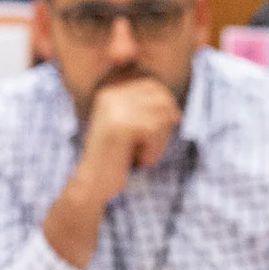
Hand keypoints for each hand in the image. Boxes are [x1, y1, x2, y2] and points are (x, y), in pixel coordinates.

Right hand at [71, 75, 183, 205]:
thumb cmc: (114, 159)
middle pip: (160, 98)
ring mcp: (113, 109)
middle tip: (154, 145)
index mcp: (110, 92)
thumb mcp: (130, 129)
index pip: (152, 84)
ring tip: (145, 155)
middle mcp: (110, 95)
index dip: (167, 103)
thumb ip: (148, 114)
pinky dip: (155, 150)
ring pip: (161, 115)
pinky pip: (155, 131)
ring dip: (160, 140)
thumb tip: (176, 111)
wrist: (91, 184)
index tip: (169, 124)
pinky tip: (141, 160)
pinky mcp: (119, 126)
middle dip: (165, 123)